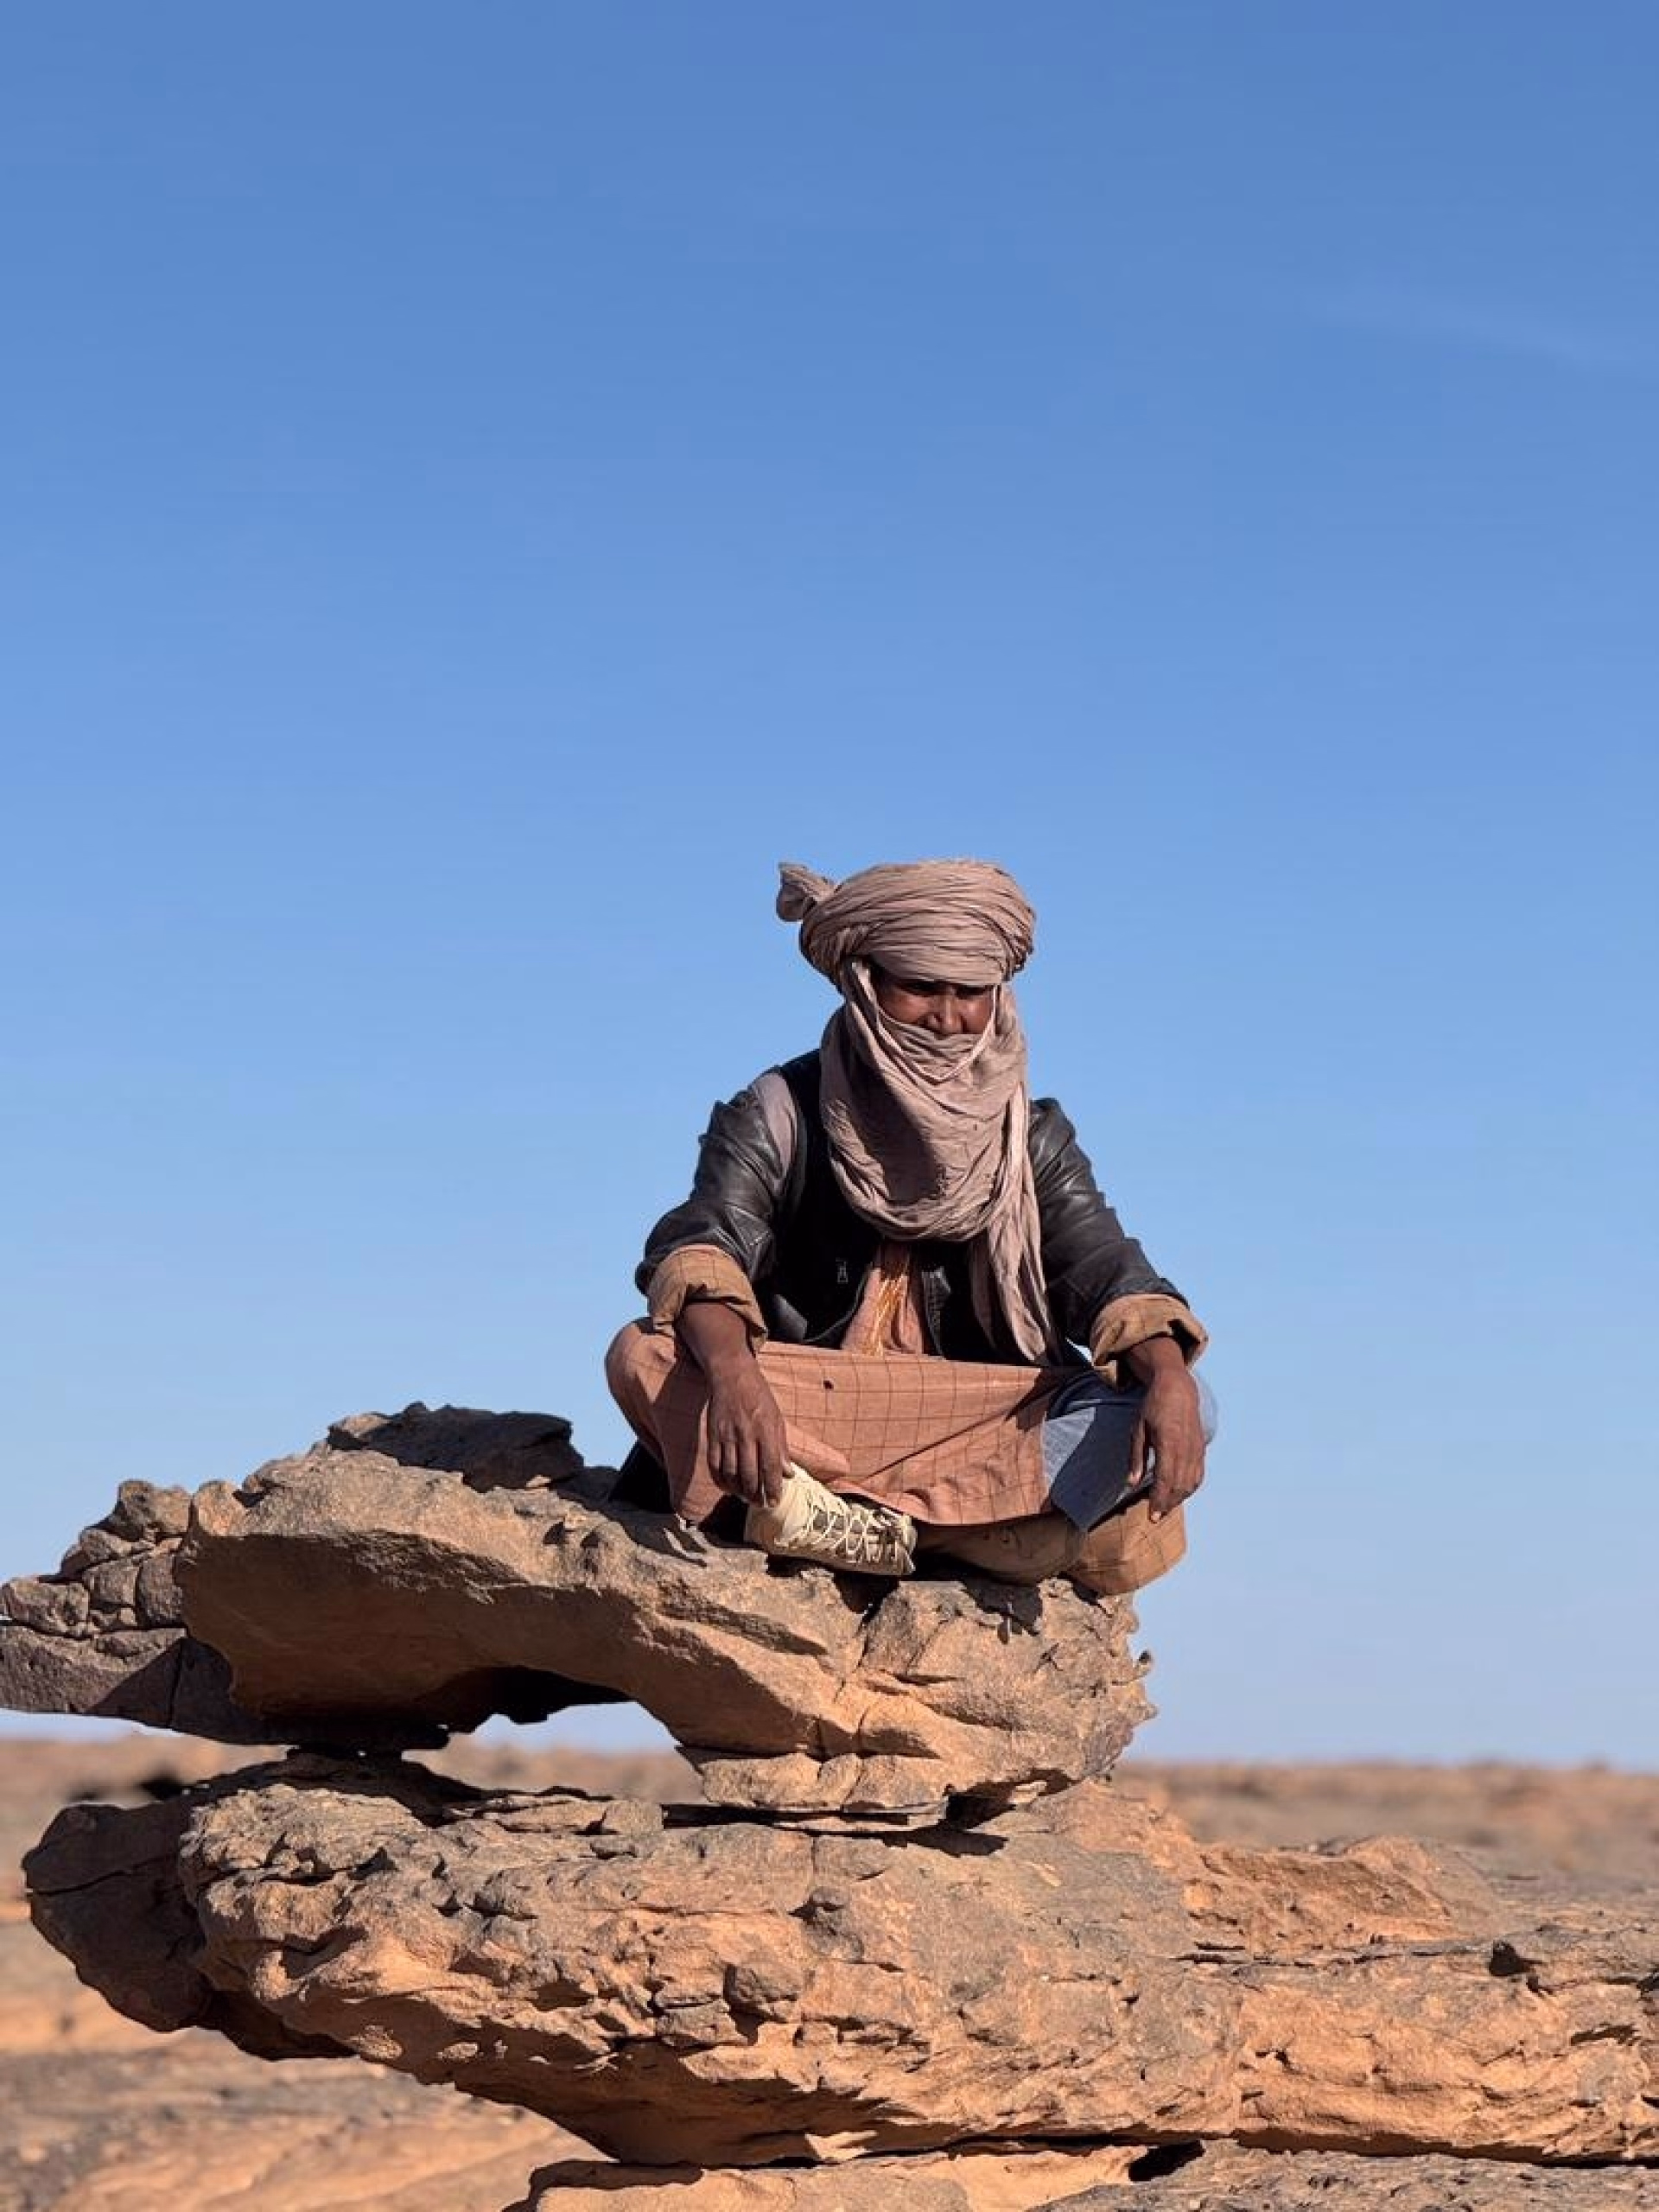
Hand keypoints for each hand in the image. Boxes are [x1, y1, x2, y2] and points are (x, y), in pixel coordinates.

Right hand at [703, 1360, 789, 1507]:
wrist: (732, 1375)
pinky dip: (721, 1480)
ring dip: (739, 1490)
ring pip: (731, 1472)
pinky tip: (728, 1488)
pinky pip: (714, 1464)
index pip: (770, 1466)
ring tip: (746, 1498)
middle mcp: (746, 1433)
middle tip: (761, 1504)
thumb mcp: (777, 1418)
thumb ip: (781, 1447)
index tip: (775, 1501)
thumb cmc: (759, 1397)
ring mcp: (727, 1435)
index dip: (773, 1487)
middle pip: (749, 1473)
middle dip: (756, 1494)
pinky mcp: (712, 1435)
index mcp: (766, 1429)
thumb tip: (788, 1474)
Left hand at [1125, 1339, 1206, 1523]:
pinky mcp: (1201, 1448)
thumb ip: (1136, 1457)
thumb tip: (1130, 1484)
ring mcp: (1196, 1449)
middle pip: (1179, 1485)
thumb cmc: (1153, 1407)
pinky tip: (1179, 1494)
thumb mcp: (1138, 1429)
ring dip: (1179, 1498)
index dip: (1158, 1500)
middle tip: (1156, 1516)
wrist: (1178, 1388)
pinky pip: (1198, 1474)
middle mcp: (1186, 1448)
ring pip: (1191, 1483)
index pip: (1165, 1480)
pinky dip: (1190, 1488)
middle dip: (1167, 1503)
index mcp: (1168, 1443)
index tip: (1152, 1516)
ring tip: (1165, 1507)